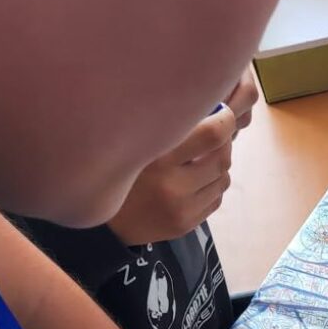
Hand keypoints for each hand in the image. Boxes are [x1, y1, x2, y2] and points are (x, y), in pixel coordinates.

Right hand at [107, 65, 257, 244]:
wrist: (102, 219)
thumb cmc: (122, 168)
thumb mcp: (137, 142)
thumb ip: (169, 125)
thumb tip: (211, 104)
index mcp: (157, 157)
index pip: (212, 135)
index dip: (225, 121)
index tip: (222, 113)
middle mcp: (171, 186)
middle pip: (222, 158)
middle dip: (225, 144)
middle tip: (215, 135)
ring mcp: (181, 209)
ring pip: (223, 179)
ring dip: (220, 165)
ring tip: (203, 158)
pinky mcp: (186, 224)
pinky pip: (216, 199)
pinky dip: (212, 186)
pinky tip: (196, 180)